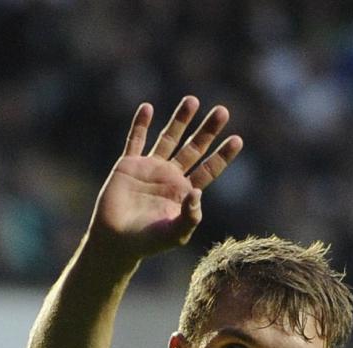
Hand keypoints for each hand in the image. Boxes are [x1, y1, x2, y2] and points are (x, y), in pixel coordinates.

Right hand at [89, 96, 242, 259]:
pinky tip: (147, 108)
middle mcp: (170, 177)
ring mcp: (149, 169)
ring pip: (168, 138)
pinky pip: (135, 140)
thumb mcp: (174, 233)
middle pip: (193, 148)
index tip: (237, 139)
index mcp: (184, 192)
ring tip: (192, 100)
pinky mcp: (128, 165)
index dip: (222, 155)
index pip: (208, 170)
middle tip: (223, 111)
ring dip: (180, 120)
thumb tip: (198, 192)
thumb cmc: (147, 243)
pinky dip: (140, 124)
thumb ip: (190, 216)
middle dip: (208, 130)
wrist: (116, 242)